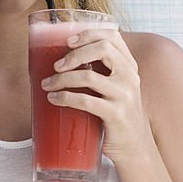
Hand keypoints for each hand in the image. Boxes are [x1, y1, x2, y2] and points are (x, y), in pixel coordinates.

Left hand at [39, 29, 152, 163]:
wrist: (135, 148)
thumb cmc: (117, 116)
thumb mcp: (117, 89)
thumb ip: (101, 73)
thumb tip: (61, 60)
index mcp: (129, 66)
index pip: (113, 36)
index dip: (89, 33)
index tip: (68, 41)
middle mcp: (130, 77)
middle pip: (102, 49)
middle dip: (73, 54)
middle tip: (56, 66)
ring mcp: (125, 96)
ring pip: (88, 76)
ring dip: (62, 78)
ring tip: (47, 84)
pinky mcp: (116, 114)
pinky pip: (86, 101)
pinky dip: (65, 97)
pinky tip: (54, 99)